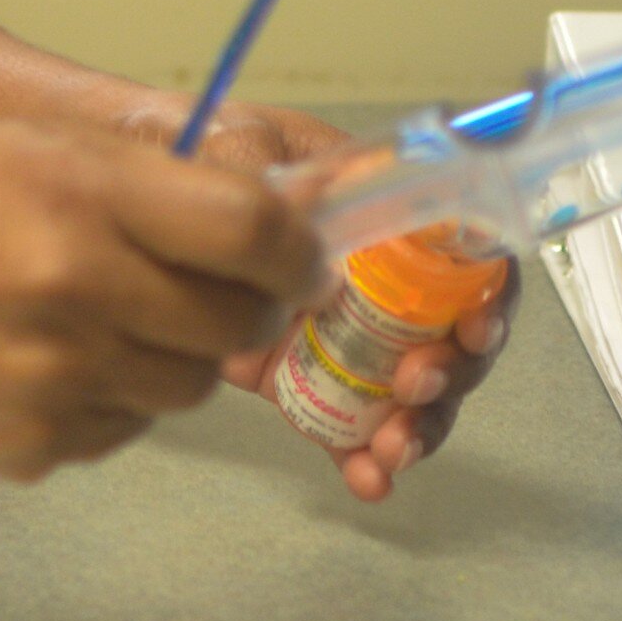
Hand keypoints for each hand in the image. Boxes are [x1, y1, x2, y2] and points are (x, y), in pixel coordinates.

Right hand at [0, 119, 323, 481]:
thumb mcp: (34, 149)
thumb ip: (149, 174)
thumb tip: (271, 217)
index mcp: (78, 191)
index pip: (247, 229)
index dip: (296, 248)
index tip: (299, 256)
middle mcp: (76, 284)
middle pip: (236, 318)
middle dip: (242, 304)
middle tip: (216, 289)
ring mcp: (59, 377)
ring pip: (193, 382)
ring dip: (177, 352)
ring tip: (116, 318)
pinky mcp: (42, 445)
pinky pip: (132, 425)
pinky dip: (117, 395)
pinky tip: (60, 360)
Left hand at [147, 101, 520, 502]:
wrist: (132, 202)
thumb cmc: (195, 151)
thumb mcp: (234, 143)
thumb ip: (278, 177)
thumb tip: (316, 212)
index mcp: (382, 206)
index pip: (467, 246)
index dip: (489, 291)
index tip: (472, 327)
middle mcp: (377, 272)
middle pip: (453, 328)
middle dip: (452, 371)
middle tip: (415, 387)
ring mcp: (345, 329)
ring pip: (410, 386)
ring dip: (417, 423)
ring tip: (391, 446)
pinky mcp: (305, 376)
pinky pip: (349, 423)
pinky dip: (364, 455)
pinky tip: (367, 477)